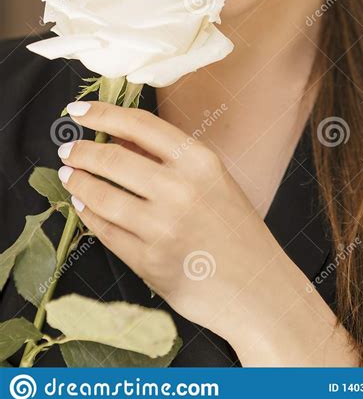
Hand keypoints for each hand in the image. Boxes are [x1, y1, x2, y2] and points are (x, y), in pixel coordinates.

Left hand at [57, 100, 287, 341]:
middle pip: (113, 158)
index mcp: (200, 161)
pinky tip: (83, 206)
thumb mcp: (213, 180)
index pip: (139, 125)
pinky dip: (88, 215)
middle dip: (82, 152)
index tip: (77, 111)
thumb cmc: (236, 230)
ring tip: (70, 176)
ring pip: (102, 196)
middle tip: (68, 150)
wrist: (257, 287)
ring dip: (78, 183)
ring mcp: (163, 227)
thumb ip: (170, 159)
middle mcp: (181, 189)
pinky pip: (106, 232)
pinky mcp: (149, 261)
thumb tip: (119, 138)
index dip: (102, 114)